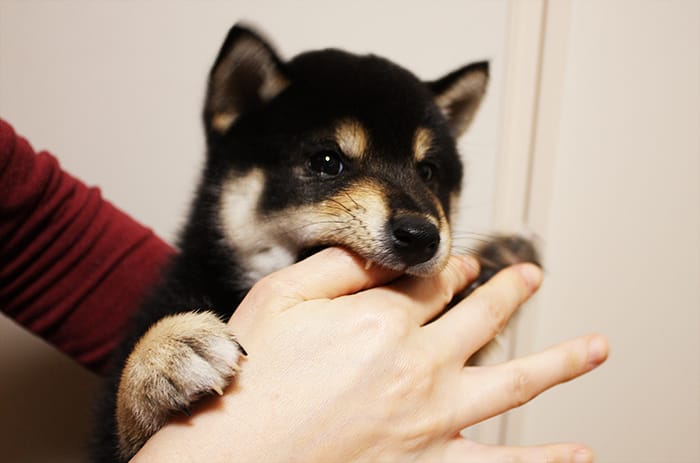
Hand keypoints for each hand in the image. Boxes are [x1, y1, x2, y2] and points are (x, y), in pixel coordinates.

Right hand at [133, 248, 607, 462]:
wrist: (234, 457)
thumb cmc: (252, 375)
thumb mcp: (281, 297)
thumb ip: (339, 266)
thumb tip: (383, 252)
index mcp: (383, 318)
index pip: (432, 283)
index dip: (450, 268)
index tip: (462, 263)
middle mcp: (419, 363)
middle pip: (479, 317)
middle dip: (506, 292)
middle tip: (527, 275)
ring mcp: (431, 417)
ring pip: (512, 381)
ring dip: (558, 361)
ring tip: (596, 347)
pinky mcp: (427, 462)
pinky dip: (543, 462)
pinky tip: (581, 456)